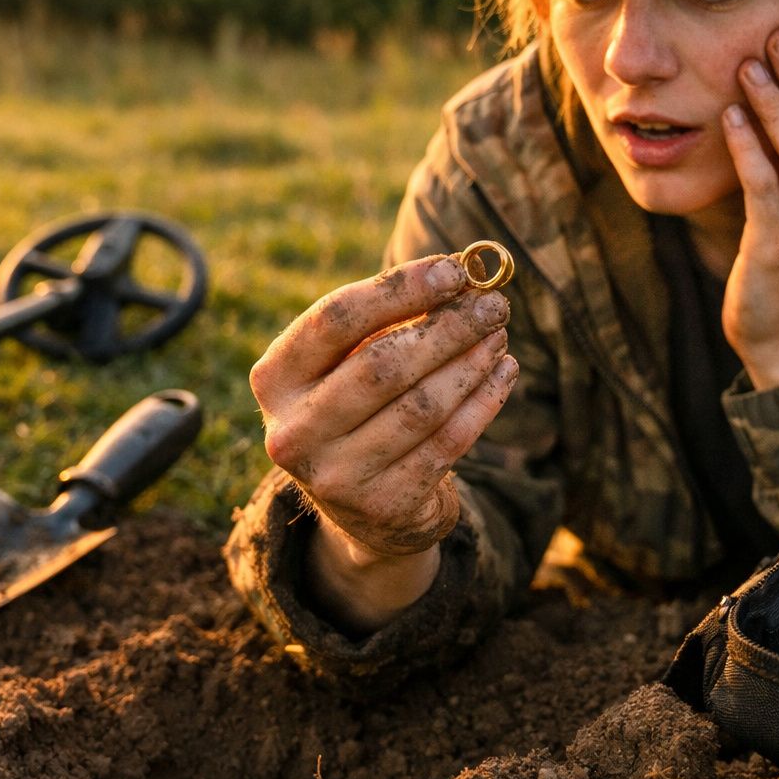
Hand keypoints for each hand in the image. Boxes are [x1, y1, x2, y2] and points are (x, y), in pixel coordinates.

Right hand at [249, 255, 518, 624]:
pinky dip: (483, 401)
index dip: (399, 290)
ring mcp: (336, 475)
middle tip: (493, 305)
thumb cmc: (358, 406)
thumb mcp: (351, 361)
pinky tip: (503, 372)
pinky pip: (447, 442)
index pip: (335, 320)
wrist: (360, 508)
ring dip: (471, 363)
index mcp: (275, 379)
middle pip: (382, 365)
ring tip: (499, 335)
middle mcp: (294, 431)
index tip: (454, 270)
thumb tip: (461, 277)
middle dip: (447, 329)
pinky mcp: (382, 505)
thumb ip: (392, 318)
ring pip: (421, 406)